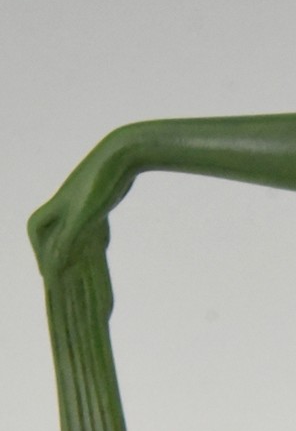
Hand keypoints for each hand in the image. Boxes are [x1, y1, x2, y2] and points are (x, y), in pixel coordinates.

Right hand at [28, 132, 136, 281]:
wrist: (122, 154)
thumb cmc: (101, 183)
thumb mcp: (84, 217)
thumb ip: (67, 241)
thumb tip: (53, 266)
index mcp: (56, 207)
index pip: (38, 231)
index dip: (40, 252)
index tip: (45, 273)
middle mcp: (66, 205)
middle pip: (56, 236)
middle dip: (57, 257)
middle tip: (61, 276)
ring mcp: (82, 204)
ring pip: (77, 233)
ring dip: (80, 252)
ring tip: (83, 270)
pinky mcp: (99, 202)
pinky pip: (94, 226)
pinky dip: (96, 239)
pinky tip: (104, 247)